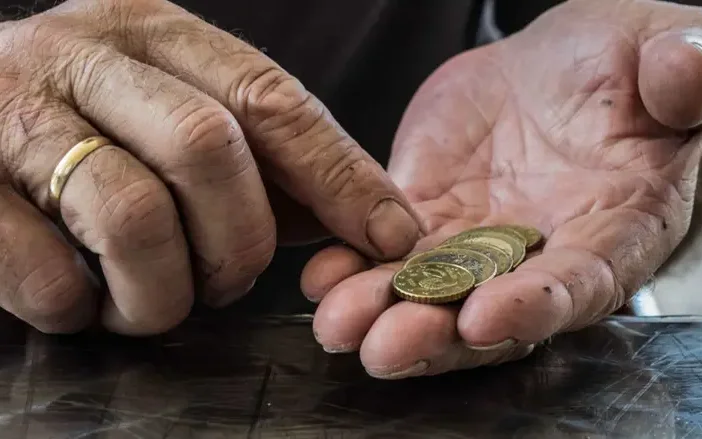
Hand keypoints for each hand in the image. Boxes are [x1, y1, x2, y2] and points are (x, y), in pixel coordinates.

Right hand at [0, 0, 419, 334]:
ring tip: (150, 302)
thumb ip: (258, 157)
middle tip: (227, 284)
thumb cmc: (78, 128)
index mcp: (152, 32)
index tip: (390, 234)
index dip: (340, 173)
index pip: (270, 98)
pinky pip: (43, 272)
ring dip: (160, 291)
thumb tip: (363, 216)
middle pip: (207, 150)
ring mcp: (9, 110)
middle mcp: (81, 54)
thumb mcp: (168, 113)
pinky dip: (78, 309)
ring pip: (131, 215)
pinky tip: (78, 300)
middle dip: (237, 243)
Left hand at [302, 0, 701, 377]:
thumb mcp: (674, 49)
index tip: (486, 318)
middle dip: (438, 335)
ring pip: (430, 291)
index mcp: (617, 227)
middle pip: (490, 312)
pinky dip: (354, 264)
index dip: (534, 308)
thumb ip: (691, 69)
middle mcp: (542, 251)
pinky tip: (321, 274)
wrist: (567, 68)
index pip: (579, 283)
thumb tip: (686, 77)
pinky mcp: (428, 212)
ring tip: (337, 323)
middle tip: (386, 347)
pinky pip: (387, 246)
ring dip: (382, 313)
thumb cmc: (633, 65)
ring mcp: (479, 237)